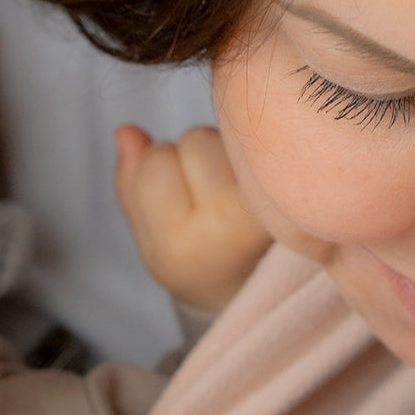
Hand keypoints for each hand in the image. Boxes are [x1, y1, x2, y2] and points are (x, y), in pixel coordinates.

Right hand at [115, 125, 272, 311]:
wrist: (253, 284)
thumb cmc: (194, 253)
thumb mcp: (148, 231)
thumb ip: (130, 181)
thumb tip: (126, 129)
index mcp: (177, 242)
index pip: (156, 161)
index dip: (156, 164)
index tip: (170, 193)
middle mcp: (223, 226)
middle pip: (194, 140)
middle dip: (190, 153)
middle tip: (202, 189)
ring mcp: (262, 209)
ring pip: (228, 135)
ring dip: (222, 148)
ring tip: (227, 185)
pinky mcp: (288, 195)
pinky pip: (260, 144)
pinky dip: (250, 152)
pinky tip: (253, 182)